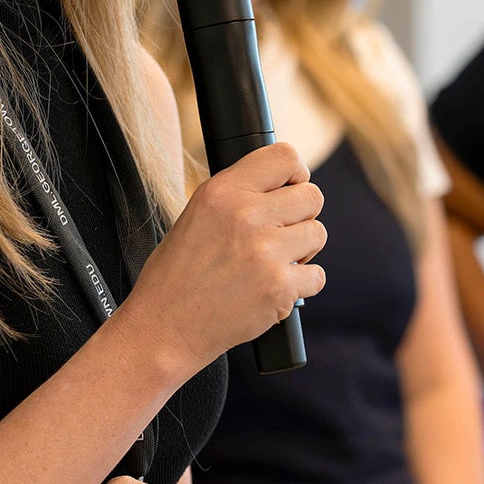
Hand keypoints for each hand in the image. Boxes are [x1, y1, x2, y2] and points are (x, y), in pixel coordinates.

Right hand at [130, 142, 326, 369]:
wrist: (165, 327)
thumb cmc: (178, 273)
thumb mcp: (197, 214)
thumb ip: (240, 194)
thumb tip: (286, 184)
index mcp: (223, 191)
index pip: (285, 156)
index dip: (296, 173)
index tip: (290, 190)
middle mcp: (246, 215)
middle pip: (312, 196)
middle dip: (302, 216)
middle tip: (280, 235)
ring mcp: (265, 252)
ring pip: (318, 233)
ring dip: (303, 251)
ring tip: (274, 263)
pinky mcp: (279, 287)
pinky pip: (317, 275)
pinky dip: (302, 285)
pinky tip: (275, 288)